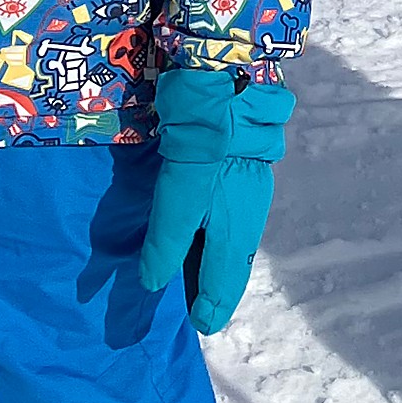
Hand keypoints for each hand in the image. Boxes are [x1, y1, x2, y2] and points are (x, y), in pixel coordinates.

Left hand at [138, 67, 293, 334]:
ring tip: (192, 268)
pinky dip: (211, 225)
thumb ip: (167, 241)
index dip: (211, 305)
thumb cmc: (203, 140)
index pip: (224, 281)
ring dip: (212, 253)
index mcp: (237, 226)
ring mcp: (247, 182)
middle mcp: (248, 209)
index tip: (200, 326)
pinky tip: (199, 219)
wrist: (227, 76)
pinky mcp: (239, 158)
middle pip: (231, 258)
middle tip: (196, 305)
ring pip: (230, 232)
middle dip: (214, 282)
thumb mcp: (179, 194)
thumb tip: (153, 283)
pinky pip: (226, 207)